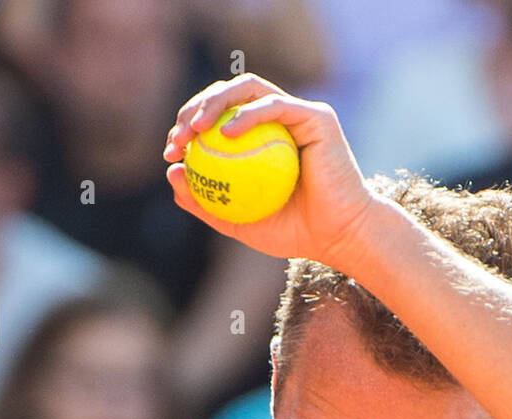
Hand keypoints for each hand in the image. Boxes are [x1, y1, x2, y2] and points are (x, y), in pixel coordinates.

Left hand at [163, 73, 379, 267]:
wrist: (341, 237)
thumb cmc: (295, 233)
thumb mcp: (238, 222)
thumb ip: (206, 201)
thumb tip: (172, 172)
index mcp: (260, 139)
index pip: (216, 119)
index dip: (188, 127)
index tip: (171, 151)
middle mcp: (278, 120)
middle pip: (228, 96)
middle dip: (195, 109)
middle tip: (178, 135)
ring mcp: (298, 114)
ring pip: (249, 89)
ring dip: (216, 101)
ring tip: (195, 127)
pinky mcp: (317, 116)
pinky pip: (276, 105)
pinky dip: (249, 114)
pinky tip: (226, 132)